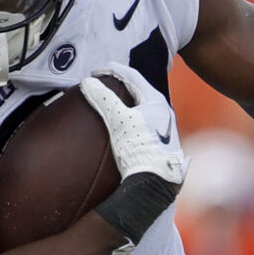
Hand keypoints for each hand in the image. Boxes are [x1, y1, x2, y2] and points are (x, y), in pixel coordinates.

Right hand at [79, 67, 185, 187]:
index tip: (95, 71)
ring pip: (142, 106)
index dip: (112, 70)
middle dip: (120, 83)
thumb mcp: (118, 121)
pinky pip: (142, 121)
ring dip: (125, 100)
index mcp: (157, 102)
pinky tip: (122, 124)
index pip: (133, 76)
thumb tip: (88, 82)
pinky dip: (129, 115)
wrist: (154, 184)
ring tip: (109, 101)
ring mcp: (163, 130)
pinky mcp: (159, 145)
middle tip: (102, 82)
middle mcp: (164, 113)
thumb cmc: (139, 150)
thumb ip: (103, 99)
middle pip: (139, 89)